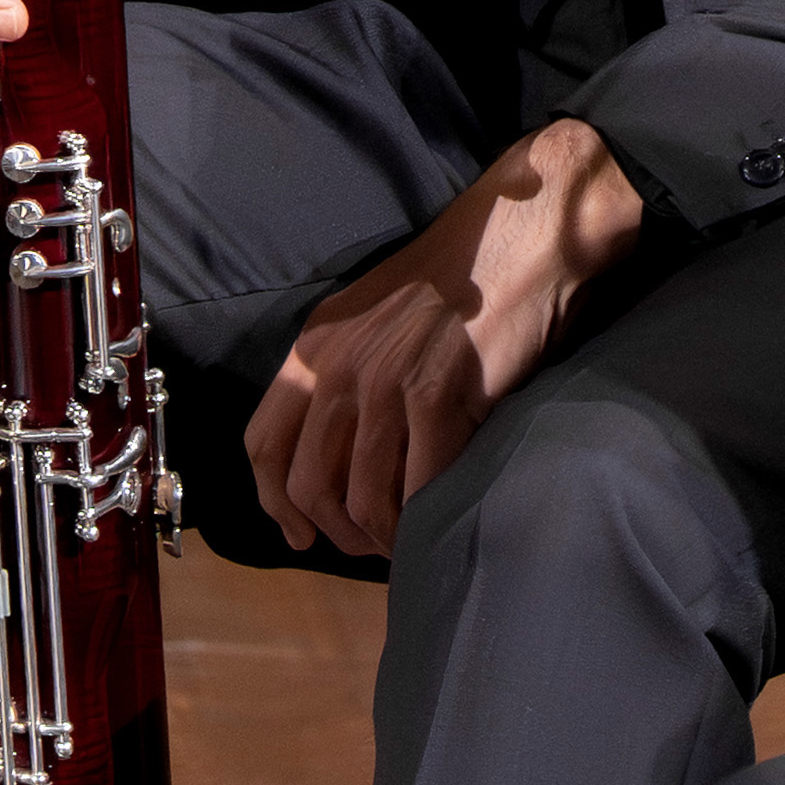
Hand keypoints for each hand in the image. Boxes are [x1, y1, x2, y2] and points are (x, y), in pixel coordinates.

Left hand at [247, 124, 647, 566]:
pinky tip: (438, 521)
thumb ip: (343, 378)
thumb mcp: (372, 321)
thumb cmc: (458, 283)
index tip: (301, 536)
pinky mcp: (438, 397)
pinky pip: (419, 488)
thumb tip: (336, 461)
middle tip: (371, 547)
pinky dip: (425, 520)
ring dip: (385, 536)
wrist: (520, 238)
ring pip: (363, 498)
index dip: (276, 504)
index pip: (264, 444)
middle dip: (338, 533)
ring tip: (408, 541)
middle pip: (308, 486)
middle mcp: (338, 367)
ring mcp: (386, 382)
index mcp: (314, 346)